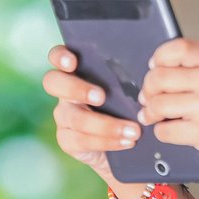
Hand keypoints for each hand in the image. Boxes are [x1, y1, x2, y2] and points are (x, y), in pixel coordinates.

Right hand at [42, 45, 141, 180]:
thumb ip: (125, 78)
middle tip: (101, 97)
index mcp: (76, 72)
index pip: (57, 56)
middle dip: (76, 88)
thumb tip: (146, 70)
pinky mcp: (66, 139)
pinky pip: (81, 140)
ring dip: (106, 125)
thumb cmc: (126, 105)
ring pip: (75, 118)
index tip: (72, 62)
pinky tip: (126, 142)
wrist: (124, 140)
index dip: (60, 57)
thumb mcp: (126, 89)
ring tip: (133, 131)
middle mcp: (64, 92)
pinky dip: (107, 142)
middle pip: (53, 82)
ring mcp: (63, 116)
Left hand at [138, 38, 198, 169]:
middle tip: (150, 97)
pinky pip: (164, 130)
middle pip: (158, 77)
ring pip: (157, 104)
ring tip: (155, 114)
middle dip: (148, 89)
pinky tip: (171, 128)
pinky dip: (162, 131)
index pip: (174, 49)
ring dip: (151, 112)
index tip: (156, 69)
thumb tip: (162, 61)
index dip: (158, 60)